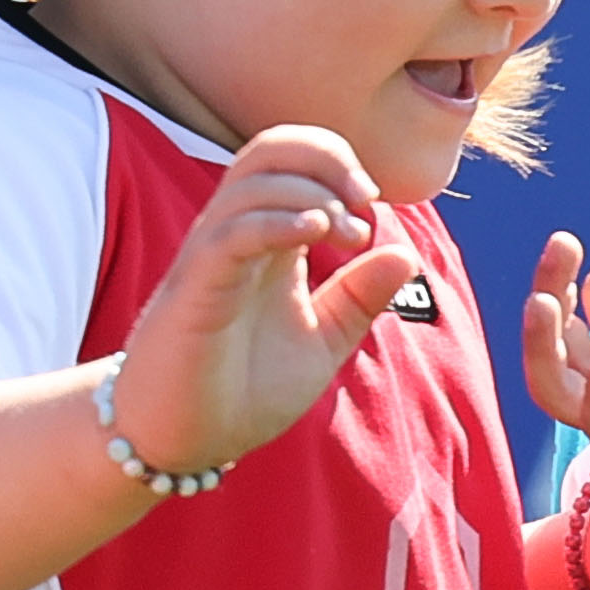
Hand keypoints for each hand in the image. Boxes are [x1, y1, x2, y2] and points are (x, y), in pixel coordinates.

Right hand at [108, 120, 426, 476]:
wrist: (183, 440)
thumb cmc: (241, 391)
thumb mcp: (321, 343)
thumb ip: (359, 298)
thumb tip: (407, 254)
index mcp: (267, 241)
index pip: (295, 160)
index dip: (340, 165)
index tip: (372, 212)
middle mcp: (237, 236)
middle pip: (270, 149)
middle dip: (327, 156)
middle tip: (364, 200)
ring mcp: (212, 257)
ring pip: (251, 180)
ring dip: (310, 192)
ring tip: (344, 233)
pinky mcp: (196, 289)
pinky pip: (231, 232)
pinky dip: (276, 221)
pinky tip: (314, 235)